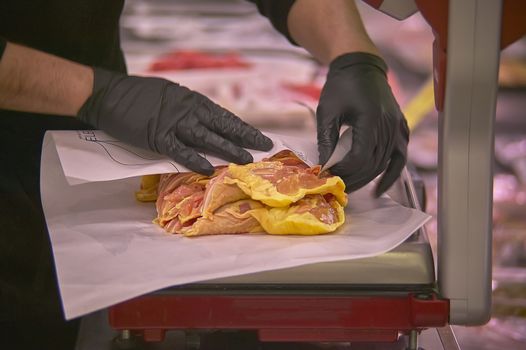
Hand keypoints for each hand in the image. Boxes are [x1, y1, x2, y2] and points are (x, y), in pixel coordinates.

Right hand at [78, 68, 272, 174]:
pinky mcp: (157, 136)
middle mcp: (187, 109)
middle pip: (222, 125)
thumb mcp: (169, 94)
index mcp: (191, 99)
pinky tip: (209, 168)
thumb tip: (204, 123)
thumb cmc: (137, 95)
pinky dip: (194, 159)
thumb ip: (187, 109)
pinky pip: (180, 150)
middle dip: (246, 137)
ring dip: (228, 149)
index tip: (260, 137)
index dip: (243, 128)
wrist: (107, 94)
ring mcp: (173, 123)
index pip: (224, 116)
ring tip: (246, 160)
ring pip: (207, 138)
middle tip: (265, 147)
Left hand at [317, 52, 408, 195]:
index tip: (329, 176)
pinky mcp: (401, 128)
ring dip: (368, 178)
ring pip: (385, 163)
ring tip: (351, 188)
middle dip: (354, 178)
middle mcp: (388, 125)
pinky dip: (391, 174)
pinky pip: (399, 157)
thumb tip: (324, 167)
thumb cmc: (341, 86)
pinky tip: (380, 189)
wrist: (360, 66)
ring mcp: (398, 127)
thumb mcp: (327, 112)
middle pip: (373, 163)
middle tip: (337, 187)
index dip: (344, 170)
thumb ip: (326, 140)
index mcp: (370, 118)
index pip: (359, 156)